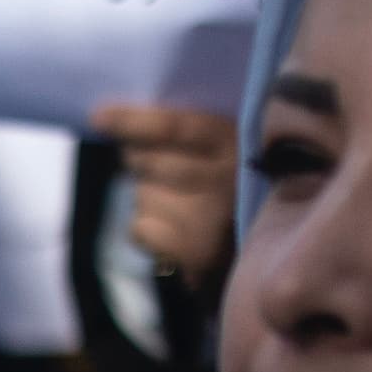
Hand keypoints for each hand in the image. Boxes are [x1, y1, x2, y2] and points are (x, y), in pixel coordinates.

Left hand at [86, 104, 239, 275]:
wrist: (273, 249)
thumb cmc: (236, 187)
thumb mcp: (229, 146)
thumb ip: (190, 130)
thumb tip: (124, 118)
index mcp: (238, 143)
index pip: (176, 128)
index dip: (134, 121)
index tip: (99, 118)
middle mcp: (226, 180)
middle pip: (149, 161)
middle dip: (136, 159)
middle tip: (149, 164)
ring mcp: (210, 220)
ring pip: (142, 195)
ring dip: (148, 198)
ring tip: (180, 206)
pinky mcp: (196, 253)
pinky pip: (140, 229)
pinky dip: (147, 230)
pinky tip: (174, 232)